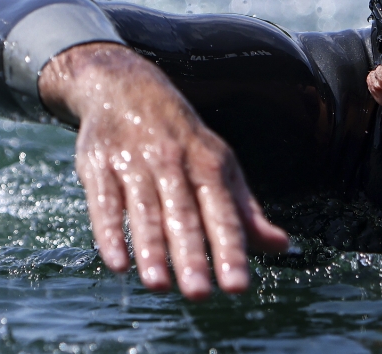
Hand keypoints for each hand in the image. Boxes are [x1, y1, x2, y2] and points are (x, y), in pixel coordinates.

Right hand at [39, 42, 290, 299]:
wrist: (125, 87)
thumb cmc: (182, 140)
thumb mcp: (220, 165)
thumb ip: (246, 211)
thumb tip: (281, 246)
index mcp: (209, 164)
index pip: (224, 214)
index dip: (231, 250)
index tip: (238, 286)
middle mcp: (174, 163)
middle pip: (184, 216)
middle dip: (191, 256)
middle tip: (199, 295)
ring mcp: (135, 163)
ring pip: (145, 211)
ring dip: (151, 250)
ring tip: (159, 286)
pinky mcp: (99, 166)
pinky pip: (104, 203)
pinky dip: (109, 232)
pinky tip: (117, 263)